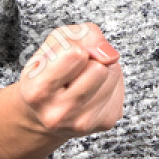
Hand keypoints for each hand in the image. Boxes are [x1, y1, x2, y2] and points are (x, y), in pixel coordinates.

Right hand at [14, 22, 124, 140]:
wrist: (45, 111)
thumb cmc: (50, 70)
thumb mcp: (55, 42)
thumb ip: (82, 34)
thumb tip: (109, 54)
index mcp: (37, 92)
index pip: (75, 55)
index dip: (74, 48)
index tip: (64, 59)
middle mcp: (58, 114)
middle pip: (99, 68)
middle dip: (92, 61)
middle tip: (76, 71)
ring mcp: (82, 123)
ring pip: (113, 75)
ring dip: (103, 71)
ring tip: (83, 80)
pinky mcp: (104, 124)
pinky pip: (121, 89)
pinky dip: (110, 84)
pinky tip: (93, 92)